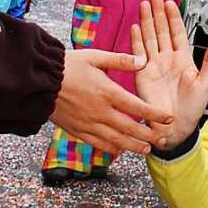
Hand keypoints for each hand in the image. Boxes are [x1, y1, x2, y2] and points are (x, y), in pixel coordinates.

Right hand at [51, 48, 175, 155]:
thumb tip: (143, 60)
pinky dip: (110, 148)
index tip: (169, 119)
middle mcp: (100, 111)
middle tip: (163, 141)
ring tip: (146, 150)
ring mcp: (88, 123)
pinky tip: (120, 150)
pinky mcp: (77, 130)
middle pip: (130, 129)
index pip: (138, 108)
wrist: (38, 81)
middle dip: (149, 136)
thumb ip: (121, 60)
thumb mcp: (95, 57)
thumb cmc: (68, 66)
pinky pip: (97, 143)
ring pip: (115, 140)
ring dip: (133, 146)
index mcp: (108, 92)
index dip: (155, 115)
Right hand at [133, 0, 207, 150]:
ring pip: (150, 38)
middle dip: (158, 14)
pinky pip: (139, 54)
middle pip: (162, 31)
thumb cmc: (193, 108)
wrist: (175, 127)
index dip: (174, 18)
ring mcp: (155, 65)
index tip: (170, 3)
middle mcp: (168, 59)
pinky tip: (135, 27)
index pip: (178, 33)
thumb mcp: (206, 84)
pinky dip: (136, 41)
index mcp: (184, 59)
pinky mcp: (143, 75)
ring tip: (143, 6)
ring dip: (146, 22)